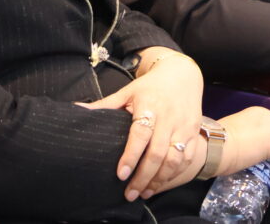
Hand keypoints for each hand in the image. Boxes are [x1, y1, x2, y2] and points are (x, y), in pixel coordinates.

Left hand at [77, 52, 202, 200]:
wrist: (182, 75)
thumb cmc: (151, 86)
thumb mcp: (127, 92)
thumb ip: (105, 105)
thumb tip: (76, 109)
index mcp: (150, 105)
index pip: (141, 134)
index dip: (130, 155)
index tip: (120, 174)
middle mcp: (169, 117)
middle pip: (158, 152)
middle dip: (143, 176)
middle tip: (130, 194)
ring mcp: (184, 126)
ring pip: (175, 159)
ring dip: (159, 180)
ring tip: (144, 192)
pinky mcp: (194, 133)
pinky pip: (188, 159)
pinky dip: (175, 174)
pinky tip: (161, 183)